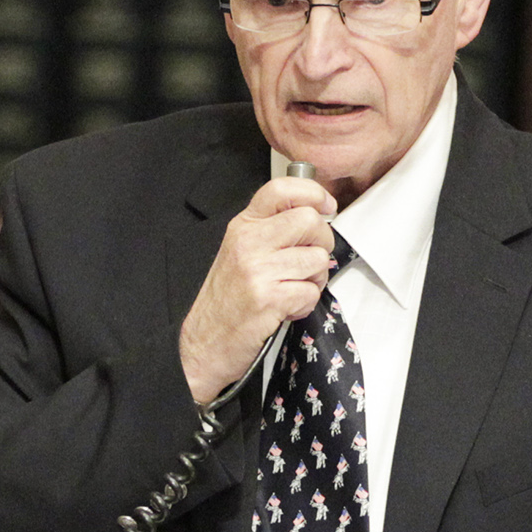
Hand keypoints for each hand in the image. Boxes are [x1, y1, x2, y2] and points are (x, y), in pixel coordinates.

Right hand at [179, 176, 337, 401]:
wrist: (205, 342)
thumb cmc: (227, 301)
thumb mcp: (241, 252)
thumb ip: (272, 231)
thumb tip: (314, 216)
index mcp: (243, 226)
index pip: (281, 189)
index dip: (313, 193)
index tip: (326, 206)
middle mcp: (249, 241)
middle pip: (310, 221)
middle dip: (322, 242)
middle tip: (310, 260)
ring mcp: (258, 269)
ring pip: (317, 259)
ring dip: (315, 278)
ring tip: (293, 288)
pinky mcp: (269, 297)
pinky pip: (310, 291)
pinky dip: (305, 304)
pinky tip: (286, 308)